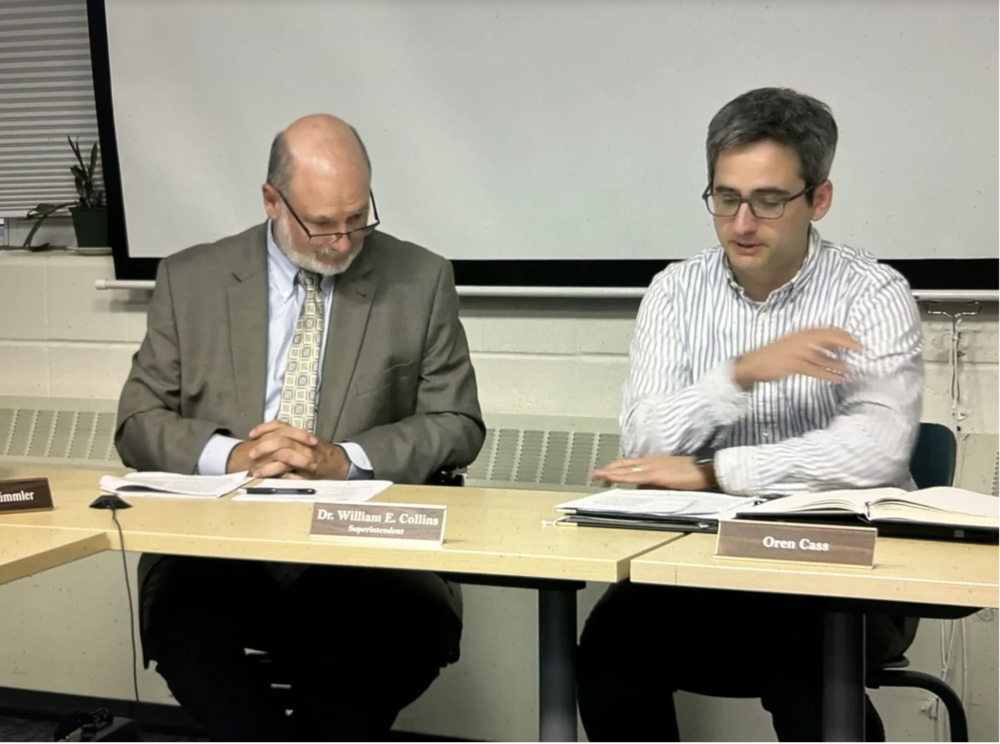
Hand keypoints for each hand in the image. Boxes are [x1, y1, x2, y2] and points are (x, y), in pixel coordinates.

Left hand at [226, 421, 349, 479]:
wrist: (340, 464)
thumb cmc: (321, 453)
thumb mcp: (305, 440)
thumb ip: (290, 438)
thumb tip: (266, 438)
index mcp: (300, 435)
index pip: (280, 426)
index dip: (264, 428)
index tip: (251, 434)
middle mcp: (303, 445)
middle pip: (281, 441)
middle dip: (263, 447)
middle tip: (251, 454)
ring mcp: (306, 460)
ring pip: (285, 456)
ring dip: (268, 465)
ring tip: (255, 472)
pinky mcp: (308, 475)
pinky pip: (292, 475)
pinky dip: (279, 477)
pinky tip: (269, 481)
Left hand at [592, 455, 715, 490]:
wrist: (705, 469)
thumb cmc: (692, 472)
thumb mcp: (670, 476)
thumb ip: (656, 480)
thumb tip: (644, 487)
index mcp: (654, 461)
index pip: (630, 462)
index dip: (616, 466)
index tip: (605, 469)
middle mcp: (650, 461)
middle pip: (624, 464)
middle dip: (608, 469)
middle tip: (595, 473)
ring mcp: (652, 467)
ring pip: (625, 468)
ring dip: (610, 472)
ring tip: (598, 475)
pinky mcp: (656, 475)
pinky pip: (634, 477)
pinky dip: (621, 477)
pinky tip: (613, 479)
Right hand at [733, 326, 860, 388]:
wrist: (751, 364)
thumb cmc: (771, 356)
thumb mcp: (791, 345)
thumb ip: (808, 344)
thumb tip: (830, 349)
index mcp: (800, 333)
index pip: (826, 329)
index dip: (842, 333)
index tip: (855, 340)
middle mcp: (799, 339)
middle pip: (828, 337)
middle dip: (846, 342)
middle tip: (860, 349)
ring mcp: (796, 351)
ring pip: (823, 355)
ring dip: (839, 362)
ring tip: (852, 369)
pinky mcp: (792, 364)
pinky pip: (815, 369)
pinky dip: (828, 374)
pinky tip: (838, 379)